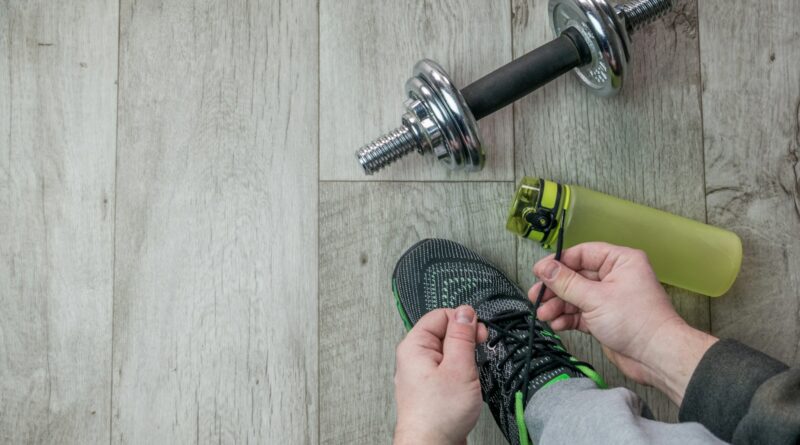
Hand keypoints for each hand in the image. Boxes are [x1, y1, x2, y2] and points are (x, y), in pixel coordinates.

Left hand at [393, 306, 488, 444]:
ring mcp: (421, 374)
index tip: (478, 334)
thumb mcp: (458, 368)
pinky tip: (466, 387)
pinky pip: (447, 370)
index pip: (440, 315)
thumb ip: (462, 337)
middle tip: (478, 355)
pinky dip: (460, 374)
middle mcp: (414, 358)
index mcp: (415, 346)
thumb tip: (465, 312)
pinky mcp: (430, 389)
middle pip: (444, 333)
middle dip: (465, 342)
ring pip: (448, 353)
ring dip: (464, 360)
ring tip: (469, 377)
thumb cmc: (439, 414)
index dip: (462, 321)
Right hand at [529, 242, 717, 404]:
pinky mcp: (604, 318)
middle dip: (555, 289)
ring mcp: (609, 298)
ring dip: (558, 306)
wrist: (656, 357)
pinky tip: (557, 323)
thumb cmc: (639, 323)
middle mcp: (615, 277)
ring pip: (575, 296)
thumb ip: (566, 283)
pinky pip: (580, 313)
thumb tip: (545, 268)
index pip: (582, 254)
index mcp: (620, 261)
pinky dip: (567, 318)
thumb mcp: (595, 298)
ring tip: (544, 315)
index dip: (559, 263)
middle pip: (575, 276)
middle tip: (537, 296)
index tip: (539, 272)